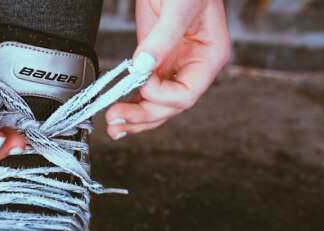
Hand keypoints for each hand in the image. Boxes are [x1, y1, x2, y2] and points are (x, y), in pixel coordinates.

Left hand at [105, 0, 229, 138]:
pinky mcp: (154, 61)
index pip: (186, 94)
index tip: (141, 79)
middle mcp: (193, 67)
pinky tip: (118, 115)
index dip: (161, 94)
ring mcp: (173, 66)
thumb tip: (144, 65)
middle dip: (142, 115)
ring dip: (134, 117)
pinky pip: (144, 90)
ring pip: (156, 104)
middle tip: (116, 119)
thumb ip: (164, 37)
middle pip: (169, 106)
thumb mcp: (180, 7)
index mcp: (210, 57)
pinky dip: (131, 103)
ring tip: (113, 126)